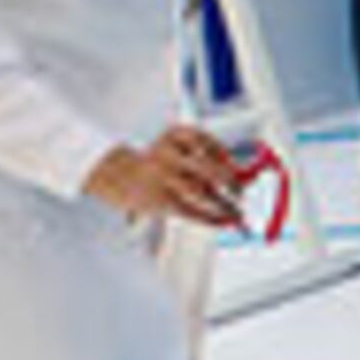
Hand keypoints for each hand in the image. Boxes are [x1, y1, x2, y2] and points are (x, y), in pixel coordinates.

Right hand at [87, 125, 243, 230]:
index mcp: (171, 137)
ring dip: (225, 204)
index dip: (220, 151)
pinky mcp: (161, 201)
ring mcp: (163, 178)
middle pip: (206, 167)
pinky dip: (212, 219)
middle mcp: (167, 155)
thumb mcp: (174, 150)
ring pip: (202, 191)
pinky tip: (224, 222)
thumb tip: (244, 175)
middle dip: (230, 180)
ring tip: (238, 214)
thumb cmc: (157, 164)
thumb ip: (206, 158)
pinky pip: (192, 211)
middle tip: (240, 191)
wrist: (115, 177)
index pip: (201, 139)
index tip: (233, 163)